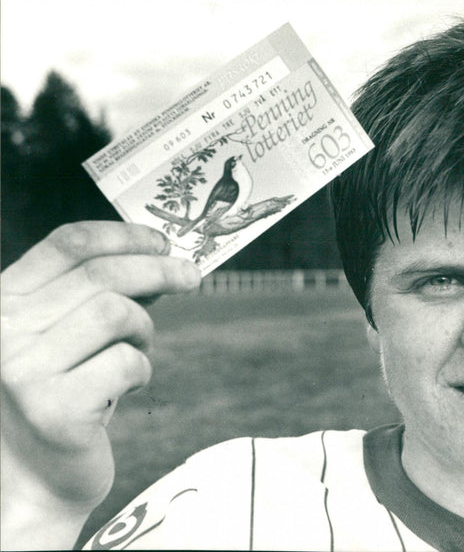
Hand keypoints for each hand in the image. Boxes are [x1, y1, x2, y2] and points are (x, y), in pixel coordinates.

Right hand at [0, 222, 200, 548]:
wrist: (33, 480)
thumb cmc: (61, 397)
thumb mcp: (69, 335)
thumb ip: (97, 296)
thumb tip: (159, 256)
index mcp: (3, 302)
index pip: (68, 244)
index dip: (125, 236)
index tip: (163, 242)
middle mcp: (2, 331)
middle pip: (102, 275)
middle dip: (160, 270)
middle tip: (192, 277)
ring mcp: (23, 370)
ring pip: (118, 314)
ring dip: (144, 331)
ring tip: (137, 351)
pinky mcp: (54, 409)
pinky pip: (128, 363)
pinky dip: (142, 371)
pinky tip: (126, 388)